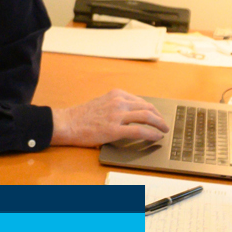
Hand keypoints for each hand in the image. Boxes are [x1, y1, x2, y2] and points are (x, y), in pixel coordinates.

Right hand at [51, 89, 167, 146]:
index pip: (141, 101)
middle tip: (164, 125)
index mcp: (116, 94)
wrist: (67, 123)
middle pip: (148, 107)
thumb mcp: (102, 103)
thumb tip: (132, 115)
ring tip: (164, 131)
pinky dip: (151, 133)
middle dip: (159, 117)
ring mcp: (117, 115)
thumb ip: (117, 106)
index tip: (157, 116)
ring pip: (147, 117)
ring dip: (159, 124)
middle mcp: (119, 102)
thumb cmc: (82, 116)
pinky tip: (156, 137)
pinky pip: (140, 130)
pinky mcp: (115, 129)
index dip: (153, 110)